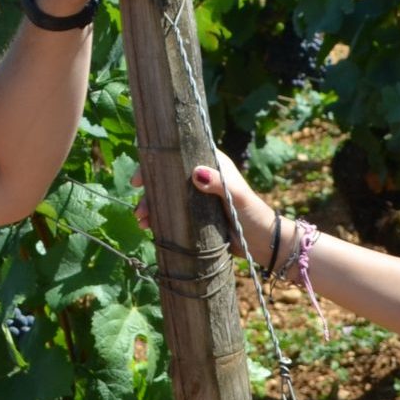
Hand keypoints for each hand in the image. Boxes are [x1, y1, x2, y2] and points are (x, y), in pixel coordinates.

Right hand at [131, 156, 279, 263]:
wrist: (261, 242)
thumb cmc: (252, 214)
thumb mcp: (237, 196)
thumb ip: (219, 183)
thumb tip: (197, 173)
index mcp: (211, 164)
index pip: (177, 157)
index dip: (154, 164)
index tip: (139, 179)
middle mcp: (201, 178)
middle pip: (166, 180)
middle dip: (149, 193)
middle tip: (140, 210)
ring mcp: (196, 199)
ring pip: (166, 199)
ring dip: (151, 208)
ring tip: (143, 222)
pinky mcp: (194, 217)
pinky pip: (172, 215)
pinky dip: (159, 220)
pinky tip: (150, 228)